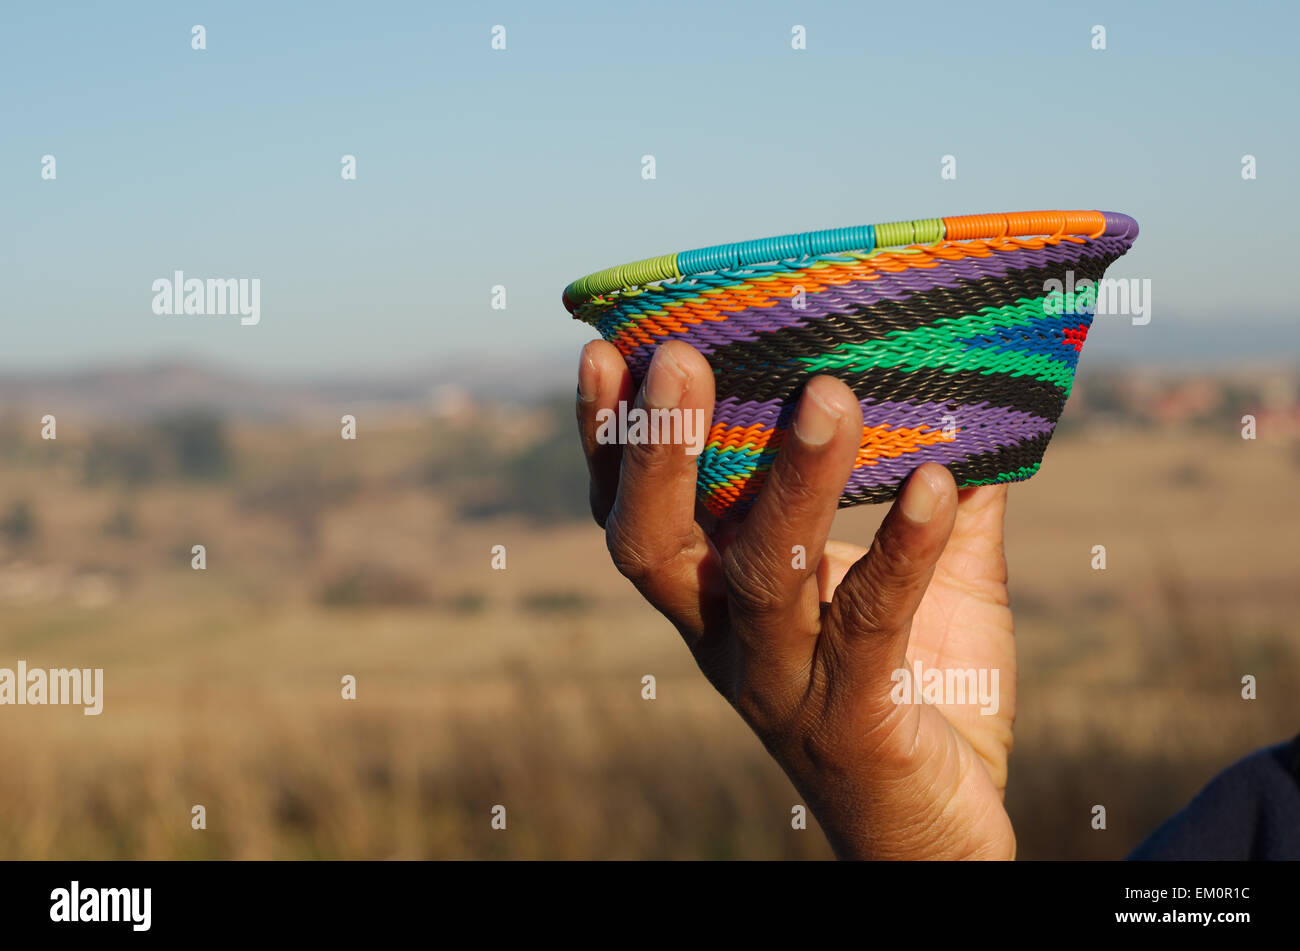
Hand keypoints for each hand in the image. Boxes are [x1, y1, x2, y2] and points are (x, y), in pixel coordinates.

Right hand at [576, 338, 1016, 859]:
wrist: (939, 829)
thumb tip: (976, 383)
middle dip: (658, 450)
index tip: (608, 351)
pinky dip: (902, 550)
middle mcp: (723, 640)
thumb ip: (936, 481)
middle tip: (680, 358)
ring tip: (827, 396)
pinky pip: (869, 627)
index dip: (613, 439)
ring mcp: (780, 685)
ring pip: (760, 579)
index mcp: (714, 597)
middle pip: (653, 545)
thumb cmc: (918, 685)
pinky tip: (938, 483)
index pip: (635, 512)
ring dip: (789, 484)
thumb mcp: (927, 570)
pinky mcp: (851, 722)